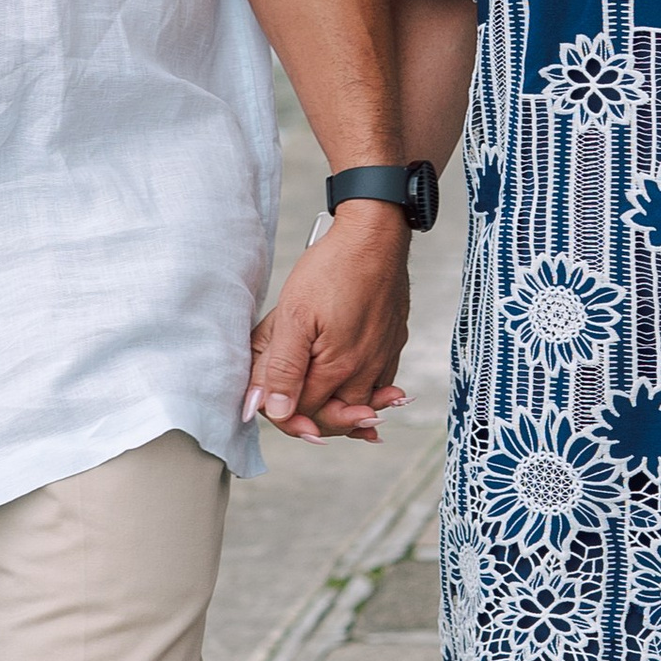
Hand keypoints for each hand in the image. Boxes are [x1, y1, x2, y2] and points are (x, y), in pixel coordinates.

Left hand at [244, 210, 410, 443]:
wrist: (376, 237)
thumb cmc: (333, 268)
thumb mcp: (293, 315)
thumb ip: (280, 367)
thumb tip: (270, 410)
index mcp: (336, 367)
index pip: (305, 412)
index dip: (282, 415)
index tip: (267, 409)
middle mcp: (365, 370)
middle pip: (335, 415)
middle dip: (313, 421)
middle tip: (294, 421)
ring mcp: (383, 357)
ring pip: (361, 403)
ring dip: (345, 416)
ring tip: (329, 423)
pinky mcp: (393, 343)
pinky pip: (381, 384)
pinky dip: (371, 398)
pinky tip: (365, 400)